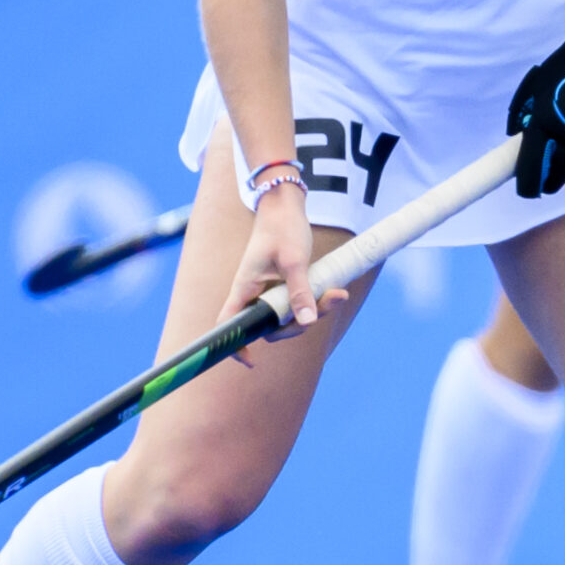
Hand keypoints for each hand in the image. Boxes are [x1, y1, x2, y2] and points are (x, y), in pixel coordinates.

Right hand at [223, 184, 348, 350]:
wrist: (286, 203)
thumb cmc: (282, 227)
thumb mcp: (294, 260)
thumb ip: (300, 292)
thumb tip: (307, 323)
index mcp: (244, 287)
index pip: (228, 323)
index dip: (234, 345)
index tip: (250, 360)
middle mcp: (253, 292)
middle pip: (269, 326)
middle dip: (296, 326)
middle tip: (322, 310)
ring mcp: (268, 290)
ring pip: (287, 316)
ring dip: (312, 311)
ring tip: (336, 294)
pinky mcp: (283, 285)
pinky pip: (296, 302)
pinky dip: (314, 300)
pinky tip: (334, 291)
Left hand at [507, 8, 564, 198]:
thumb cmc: (564, 70)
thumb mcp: (535, 90)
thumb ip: (526, 120)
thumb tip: (520, 149)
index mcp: (546, 124)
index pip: (534, 168)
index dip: (529, 185)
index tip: (528, 191)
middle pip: (559, 175)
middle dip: (550, 179)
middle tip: (545, 179)